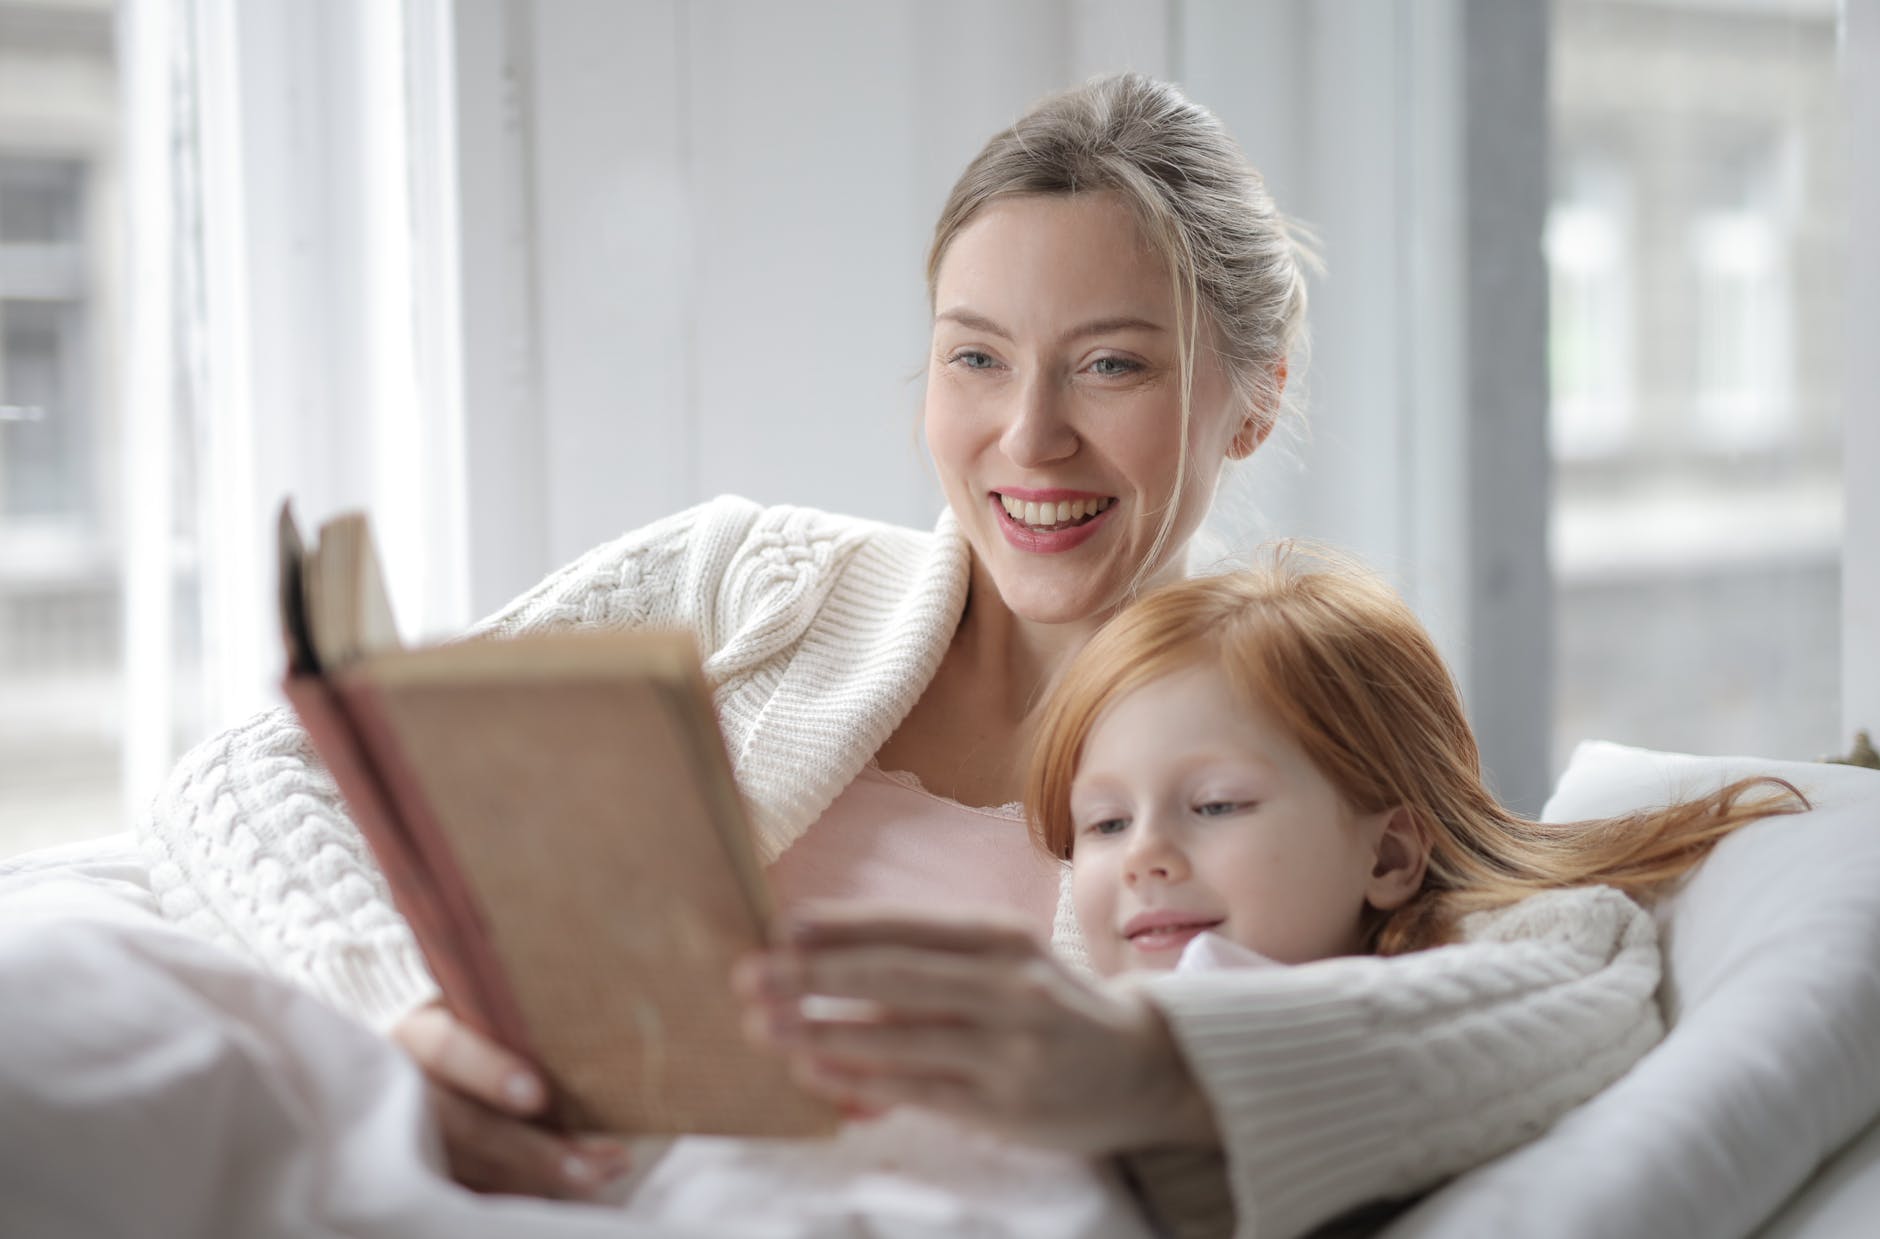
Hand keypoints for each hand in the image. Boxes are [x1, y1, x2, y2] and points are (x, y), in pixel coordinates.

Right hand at [391, 1003, 629, 1197]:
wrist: (397, 1049)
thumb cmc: (462, 1010)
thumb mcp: (470, 995)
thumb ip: (506, 998)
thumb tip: (577, 965)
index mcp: (413, 1033)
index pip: (445, 1049)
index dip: (488, 1073)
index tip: (537, 1095)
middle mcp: (403, 1088)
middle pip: (463, 1127)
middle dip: (529, 1152)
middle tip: (590, 1165)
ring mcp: (407, 1136)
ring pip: (471, 1168)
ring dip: (539, 1177)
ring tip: (603, 1171)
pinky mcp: (422, 1167)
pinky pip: (472, 1189)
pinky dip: (520, 1195)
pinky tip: (573, 1188)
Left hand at [730, 906, 1219, 1154]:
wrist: (1142, 1068)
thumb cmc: (1050, 1006)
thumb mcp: (1004, 961)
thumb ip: (930, 956)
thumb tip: (822, 949)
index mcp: (1002, 938)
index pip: (908, 926)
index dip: (841, 925)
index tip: (778, 926)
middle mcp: (1008, 986)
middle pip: (895, 974)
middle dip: (813, 975)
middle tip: (749, 976)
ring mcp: (1009, 1049)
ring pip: (900, 1036)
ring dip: (822, 1030)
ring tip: (763, 1027)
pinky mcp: (1006, 1106)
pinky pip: (919, 1090)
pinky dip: (861, 1080)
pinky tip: (815, 1073)